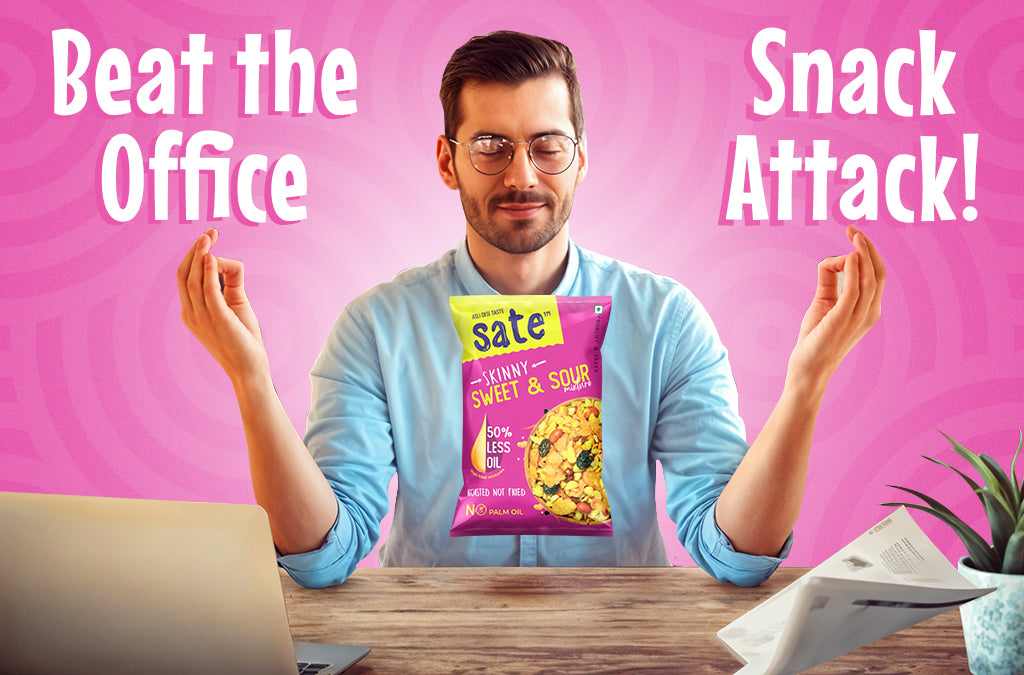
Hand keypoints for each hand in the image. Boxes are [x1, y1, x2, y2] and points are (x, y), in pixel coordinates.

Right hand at [177, 228, 267, 384]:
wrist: (249, 368)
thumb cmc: (242, 338)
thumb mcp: (234, 304)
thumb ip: (230, 281)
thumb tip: (227, 260)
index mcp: (191, 311)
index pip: (184, 277)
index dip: (193, 255)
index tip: (208, 237)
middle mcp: (191, 313)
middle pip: (184, 274)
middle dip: (195, 250)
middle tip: (210, 233)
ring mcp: (202, 318)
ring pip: (193, 280)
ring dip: (200, 255)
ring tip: (210, 238)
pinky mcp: (217, 320)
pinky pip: (208, 291)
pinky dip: (208, 272)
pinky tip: (213, 257)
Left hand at [787, 225, 884, 393]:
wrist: (808, 368)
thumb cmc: (816, 337)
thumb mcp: (824, 302)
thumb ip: (830, 280)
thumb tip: (834, 259)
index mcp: (869, 309)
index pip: (877, 274)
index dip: (869, 251)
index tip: (853, 233)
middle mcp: (869, 313)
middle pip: (878, 273)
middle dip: (868, 247)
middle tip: (852, 229)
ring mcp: (858, 318)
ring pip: (869, 278)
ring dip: (862, 253)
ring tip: (852, 236)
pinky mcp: (843, 320)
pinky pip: (854, 290)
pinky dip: (853, 271)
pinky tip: (848, 256)